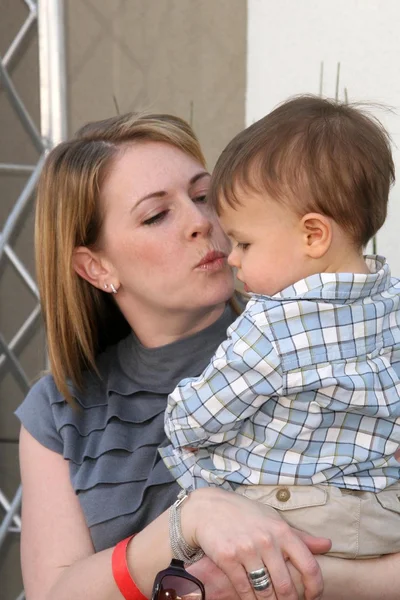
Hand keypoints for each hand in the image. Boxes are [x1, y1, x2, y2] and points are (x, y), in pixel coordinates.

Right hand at [182, 488, 330, 599]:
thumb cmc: (245, 514)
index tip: (312, 597)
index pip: (309, 566)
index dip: (314, 588)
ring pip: (264, 591)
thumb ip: (299, 536)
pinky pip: (244, 589)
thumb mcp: (274, 520)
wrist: (209, 508)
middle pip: (286, 586)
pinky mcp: (227, 558)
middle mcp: (266, 540)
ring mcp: (246, 549)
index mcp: (282, 531)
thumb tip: (327, 545)